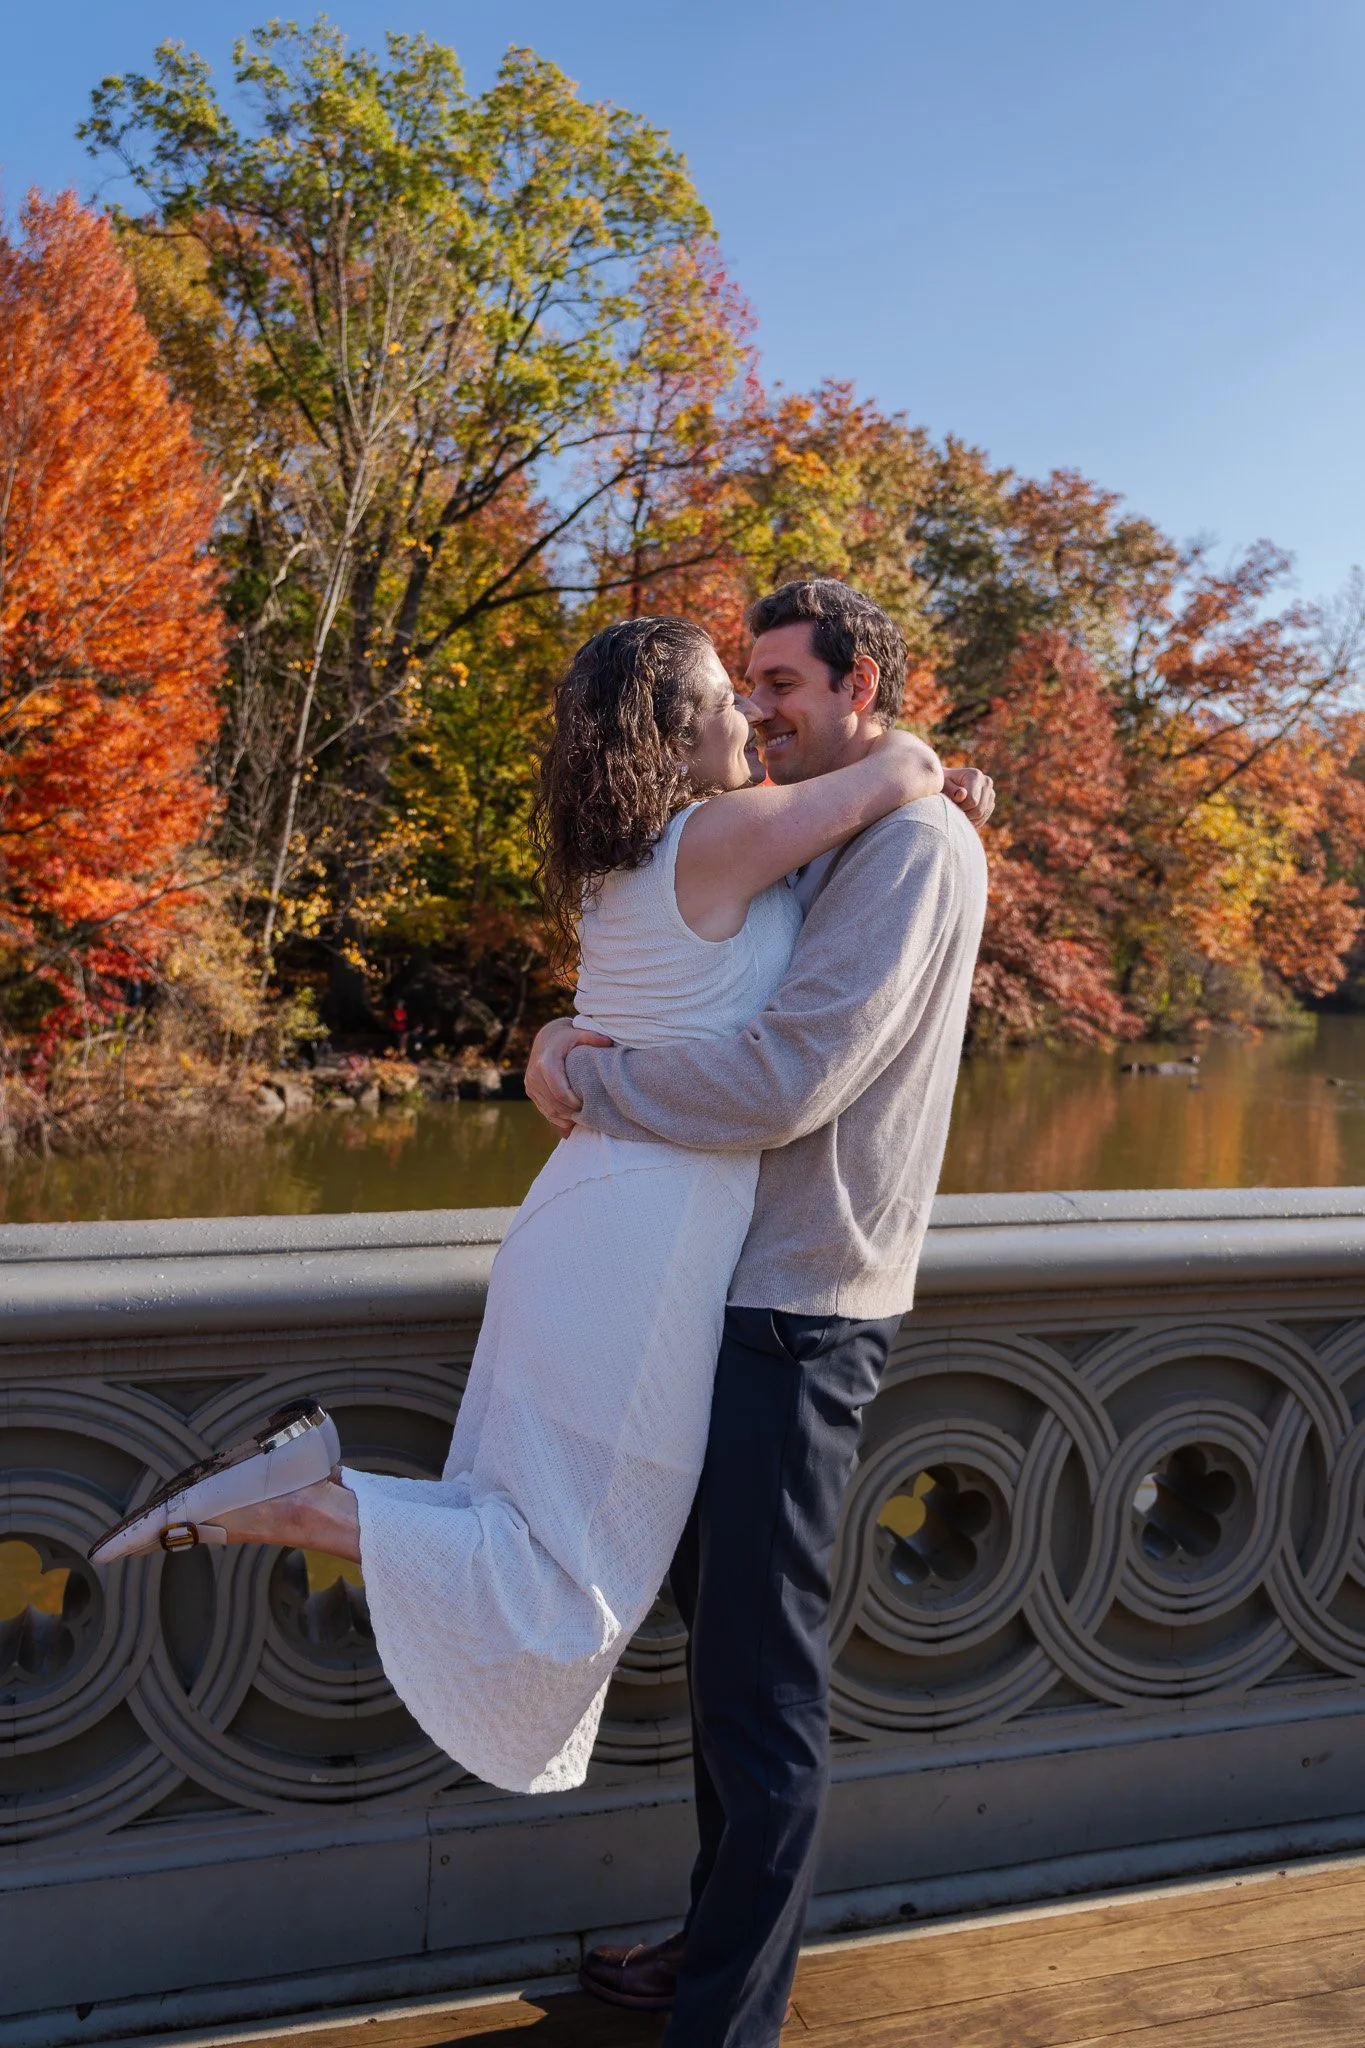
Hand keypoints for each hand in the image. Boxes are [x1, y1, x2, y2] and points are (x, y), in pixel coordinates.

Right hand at [525, 1016, 613, 1137]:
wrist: (546, 1038)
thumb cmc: (567, 1038)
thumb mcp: (580, 1034)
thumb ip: (594, 1037)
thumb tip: (608, 1042)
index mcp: (546, 1063)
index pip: (560, 1093)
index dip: (575, 1104)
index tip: (590, 1105)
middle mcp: (534, 1075)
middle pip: (555, 1105)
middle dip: (573, 1114)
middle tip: (590, 1116)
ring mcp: (530, 1085)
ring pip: (549, 1111)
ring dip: (566, 1119)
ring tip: (583, 1119)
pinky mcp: (530, 1091)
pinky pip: (544, 1110)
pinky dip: (558, 1118)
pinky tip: (573, 1120)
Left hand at [943, 765, 995, 827]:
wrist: (946, 783)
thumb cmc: (941, 784)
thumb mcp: (941, 785)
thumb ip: (951, 790)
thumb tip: (962, 794)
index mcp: (975, 775)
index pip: (972, 801)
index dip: (959, 808)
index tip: (949, 805)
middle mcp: (986, 782)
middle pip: (979, 810)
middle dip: (964, 814)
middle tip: (952, 811)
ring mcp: (990, 792)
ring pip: (982, 816)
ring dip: (967, 819)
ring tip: (956, 813)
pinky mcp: (990, 802)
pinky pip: (984, 818)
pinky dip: (973, 821)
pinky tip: (962, 816)